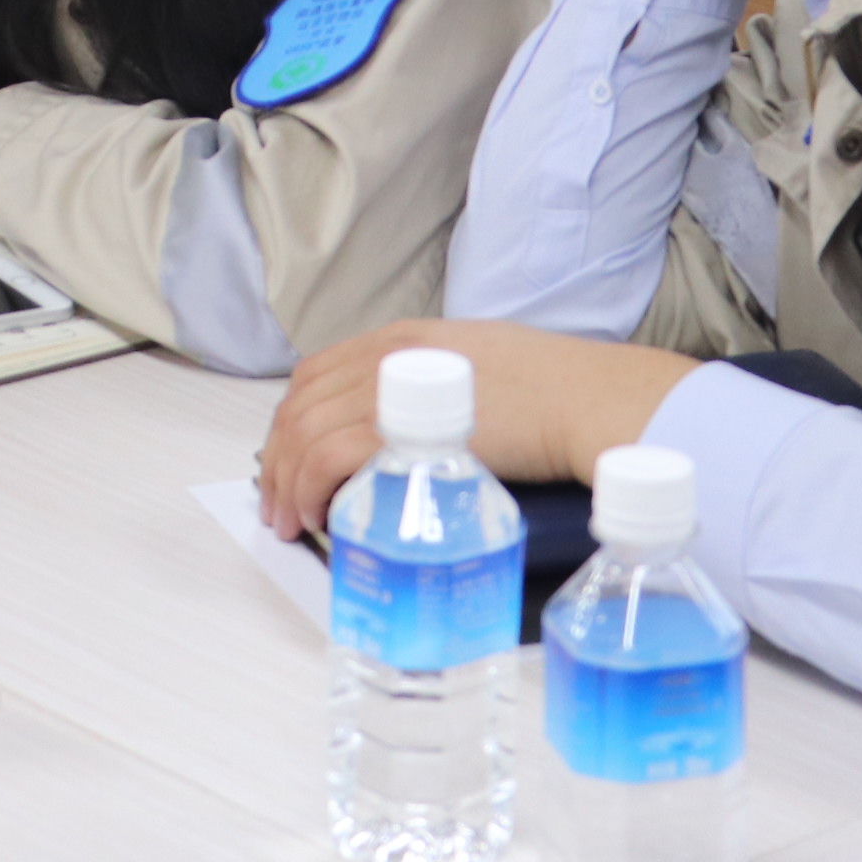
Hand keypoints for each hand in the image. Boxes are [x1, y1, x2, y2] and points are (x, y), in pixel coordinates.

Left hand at [258, 318, 699, 540]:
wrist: (584, 401)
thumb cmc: (553, 393)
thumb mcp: (480, 371)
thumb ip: (438, 391)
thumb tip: (416, 435)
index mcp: (401, 340)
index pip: (315, 375)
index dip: (291, 422)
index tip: (289, 461)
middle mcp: (384, 356)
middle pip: (300, 406)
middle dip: (278, 460)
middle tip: (278, 505)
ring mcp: (389, 389)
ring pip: (304, 434)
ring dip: (287, 484)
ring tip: (294, 522)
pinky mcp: (399, 427)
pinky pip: (326, 457)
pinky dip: (311, 489)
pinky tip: (320, 515)